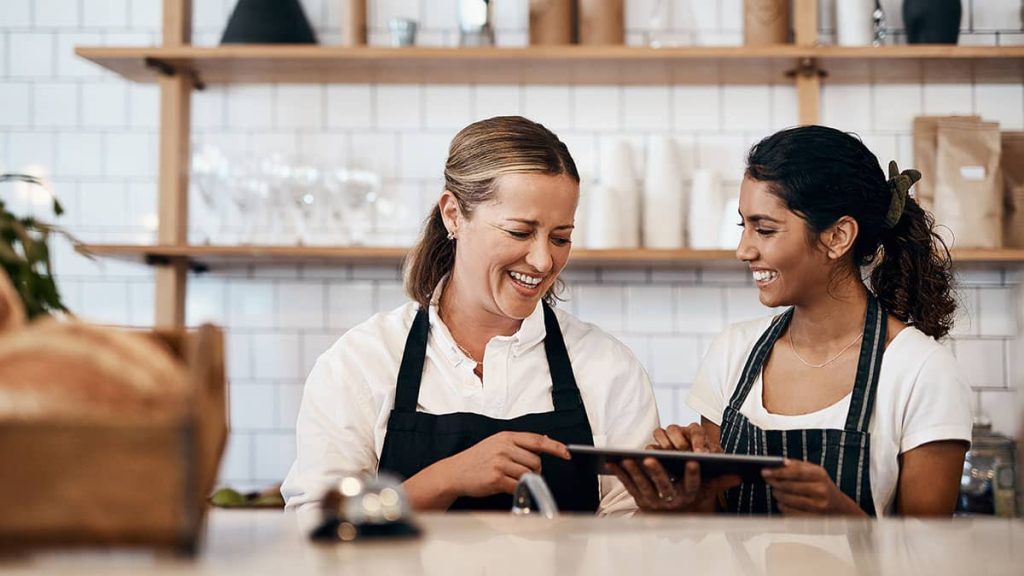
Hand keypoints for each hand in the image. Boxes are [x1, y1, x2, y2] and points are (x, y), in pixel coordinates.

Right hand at [443, 431, 569, 498]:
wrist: (455, 472)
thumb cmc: (477, 459)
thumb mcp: (496, 443)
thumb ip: (517, 444)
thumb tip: (543, 443)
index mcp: (506, 437)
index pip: (537, 440)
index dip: (555, 447)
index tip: (566, 454)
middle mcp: (504, 448)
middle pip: (536, 461)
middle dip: (535, 470)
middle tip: (524, 473)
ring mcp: (500, 463)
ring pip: (528, 474)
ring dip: (525, 480)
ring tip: (511, 479)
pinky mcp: (496, 479)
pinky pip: (518, 487)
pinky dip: (518, 490)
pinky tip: (508, 487)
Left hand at [610, 423, 739, 512]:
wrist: (673, 517)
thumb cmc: (691, 495)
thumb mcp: (708, 491)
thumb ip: (721, 481)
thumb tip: (740, 474)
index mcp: (688, 494)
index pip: (693, 484)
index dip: (693, 473)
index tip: (694, 460)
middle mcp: (671, 499)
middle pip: (664, 486)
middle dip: (657, 472)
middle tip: (650, 459)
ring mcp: (654, 500)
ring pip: (643, 486)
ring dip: (634, 472)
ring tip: (627, 458)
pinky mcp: (639, 499)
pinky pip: (628, 486)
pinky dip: (619, 475)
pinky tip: (612, 462)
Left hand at [761, 459, 865, 515]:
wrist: (839, 507)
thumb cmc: (822, 485)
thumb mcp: (815, 471)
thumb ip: (797, 465)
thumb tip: (780, 462)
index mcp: (820, 475)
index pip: (795, 472)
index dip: (778, 471)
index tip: (764, 471)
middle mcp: (821, 491)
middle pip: (790, 487)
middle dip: (775, 483)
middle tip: (767, 480)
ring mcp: (818, 507)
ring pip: (788, 501)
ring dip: (778, 495)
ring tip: (775, 491)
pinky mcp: (813, 519)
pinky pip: (791, 513)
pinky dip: (782, 507)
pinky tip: (782, 502)